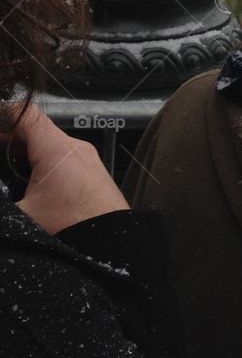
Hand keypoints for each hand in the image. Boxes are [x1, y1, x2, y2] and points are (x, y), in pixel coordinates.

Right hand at [7, 103, 127, 233]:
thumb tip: (3, 198)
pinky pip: (64, 160)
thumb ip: (4, 201)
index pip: (25, 113)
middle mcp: (75, 147)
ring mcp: (88, 160)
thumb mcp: (22, 216)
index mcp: (55, 148)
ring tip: (11, 178)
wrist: (114, 243)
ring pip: (50, 147)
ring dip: (26, 157)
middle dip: (10, 142)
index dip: (4, 115)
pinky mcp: (94, 174)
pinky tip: (33, 189)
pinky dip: (45, 167)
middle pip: (35, 131)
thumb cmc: (72, 227)